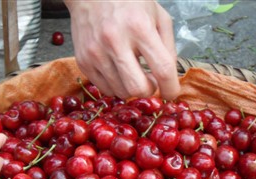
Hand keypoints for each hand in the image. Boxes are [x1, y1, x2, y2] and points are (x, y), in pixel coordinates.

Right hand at [65, 0, 179, 99]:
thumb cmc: (128, 2)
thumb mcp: (158, 16)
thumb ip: (168, 47)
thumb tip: (169, 78)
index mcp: (139, 27)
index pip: (162, 69)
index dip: (171, 88)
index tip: (172, 93)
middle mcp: (115, 41)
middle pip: (138, 88)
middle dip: (149, 91)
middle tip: (150, 82)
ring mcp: (96, 53)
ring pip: (121, 92)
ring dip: (131, 87)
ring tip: (133, 71)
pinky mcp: (84, 61)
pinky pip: (105, 89)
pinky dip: (116, 85)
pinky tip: (118, 70)